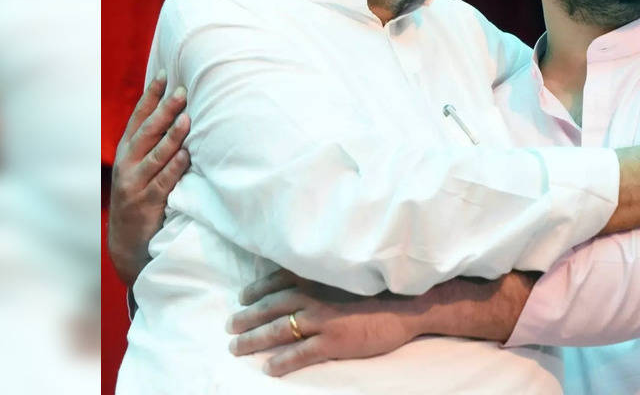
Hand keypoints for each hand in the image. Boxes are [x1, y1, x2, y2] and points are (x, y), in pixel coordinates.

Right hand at [107, 72, 189, 287]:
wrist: (128, 241)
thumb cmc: (141, 195)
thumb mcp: (140, 167)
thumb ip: (153, 143)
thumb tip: (176, 111)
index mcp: (126, 151)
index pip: (138, 117)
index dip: (151, 96)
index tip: (165, 74)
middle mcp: (127, 164)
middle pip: (147, 132)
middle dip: (164, 110)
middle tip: (182, 90)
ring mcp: (135, 183)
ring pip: (155, 155)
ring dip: (172, 136)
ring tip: (187, 119)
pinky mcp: (147, 202)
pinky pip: (163, 182)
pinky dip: (175, 168)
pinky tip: (186, 155)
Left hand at [227, 269, 422, 377]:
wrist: (408, 303)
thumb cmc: (382, 286)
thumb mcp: (349, 270)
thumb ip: (325, 272)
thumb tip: (306, 274)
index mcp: (317, 276)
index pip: (276, 281)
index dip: (256, 290)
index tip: (243, 297)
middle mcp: (312, 295)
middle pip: (270, 307)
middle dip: (247, 317)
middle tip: (230, 326)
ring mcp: (321, 320)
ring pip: (277, 330)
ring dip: (253, 339)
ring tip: (236, 348)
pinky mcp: (331, 342)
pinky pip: (298, 354)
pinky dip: (281, 361)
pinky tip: (269, 368)